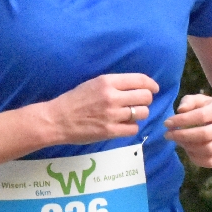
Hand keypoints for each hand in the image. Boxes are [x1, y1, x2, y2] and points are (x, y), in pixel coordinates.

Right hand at [45, 73, 159, 145]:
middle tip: (139, 103)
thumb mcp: (93, 84)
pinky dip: (131, 127)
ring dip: (139, 114)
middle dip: (146, 100)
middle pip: (145, 97)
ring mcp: (112, 115)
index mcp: (107, 81)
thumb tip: (136, 87)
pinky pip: (133, 128)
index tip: (154, 88)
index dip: (151, 84)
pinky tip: (123, 125)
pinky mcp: (110, 131)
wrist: (57, 119)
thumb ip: (114, 84)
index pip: (140, 80)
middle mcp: (112, 97)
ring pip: (142, 113)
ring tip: (129, 115)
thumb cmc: (74, 100)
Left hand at [163, 94, 211, 167]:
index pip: (201, 116)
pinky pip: (211, 162)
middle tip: (168, 135)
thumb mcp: (202, 100)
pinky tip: (188, 150)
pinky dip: (196, 159)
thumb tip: (180, 110)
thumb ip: (189, 101)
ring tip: (177, 141)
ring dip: (187, 147)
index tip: (167, 123)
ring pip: (207, 150)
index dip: (181, 120)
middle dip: (182, 136)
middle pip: (204, 135)